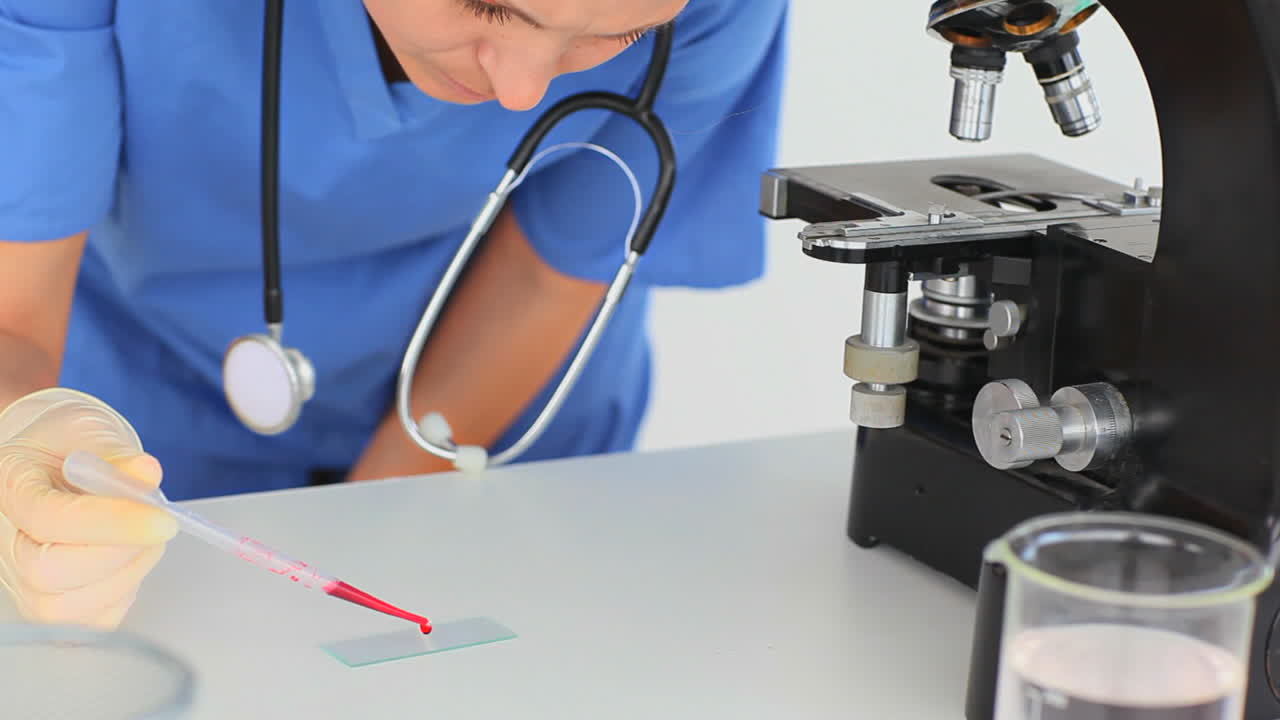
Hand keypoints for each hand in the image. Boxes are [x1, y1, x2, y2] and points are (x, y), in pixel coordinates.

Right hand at [0, 389, 176, 627]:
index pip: (50, 519)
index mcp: (8, 487)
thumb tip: (146, 473)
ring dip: (128, 571)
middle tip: (159, 523)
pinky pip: (93, 619)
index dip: (110, 524)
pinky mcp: (51, 605)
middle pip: (50, 573)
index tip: (162, 520)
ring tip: (145, 534)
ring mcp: (22, 580)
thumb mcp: (89, 430)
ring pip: (69, 606)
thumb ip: (115, 452)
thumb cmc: (69, 446)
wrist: (59, 462)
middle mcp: (4, 542)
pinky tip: (131, 556)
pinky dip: (125, 590)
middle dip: (120, 551)